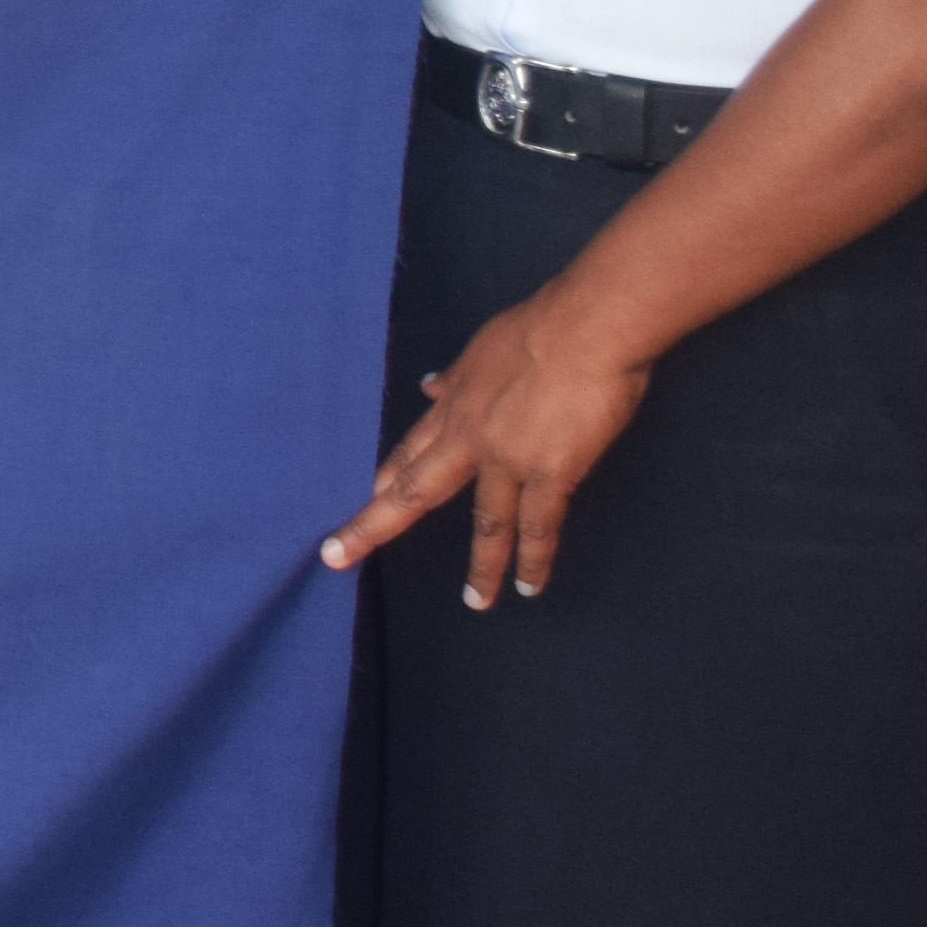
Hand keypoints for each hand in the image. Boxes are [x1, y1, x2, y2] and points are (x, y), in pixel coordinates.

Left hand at [322, 296, 653, 606]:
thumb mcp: (483, 347)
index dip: (384, 477)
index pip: (409, 450)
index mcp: (455, 405)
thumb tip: (428, 385)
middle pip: (413, 490)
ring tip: (477, 600)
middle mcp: (470, 437)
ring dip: (482, 566)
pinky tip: (530, 585)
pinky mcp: (551, 472)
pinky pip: (539, 527)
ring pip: (486, 524)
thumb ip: (457, 376)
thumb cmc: (544, 325)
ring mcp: (508, 459)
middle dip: (373, 525)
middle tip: (338, 555)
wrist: (588, 325)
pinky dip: (534, 559)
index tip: (364, 498)